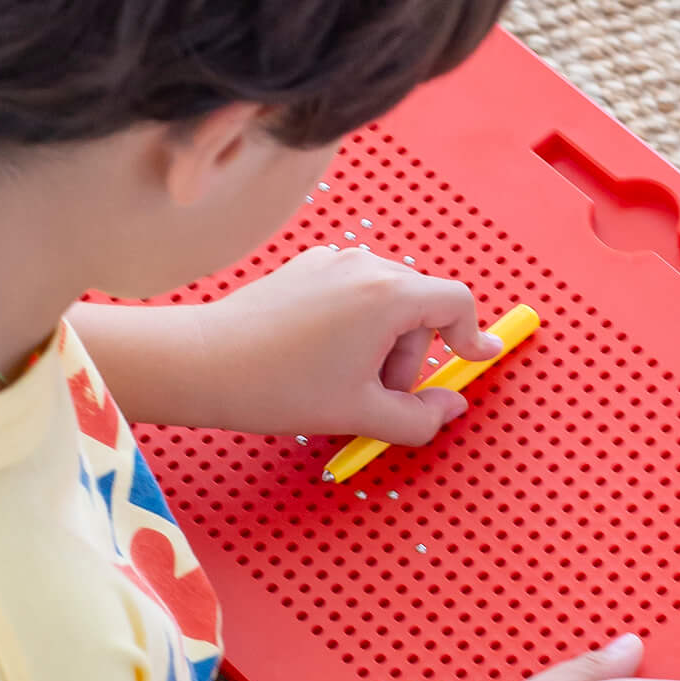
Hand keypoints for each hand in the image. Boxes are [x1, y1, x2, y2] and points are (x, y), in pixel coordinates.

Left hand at [191, 245, 503, 441]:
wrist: (204, 364)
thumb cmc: (279, 387)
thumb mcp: (361, 415)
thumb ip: (421, 418)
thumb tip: (451, 406)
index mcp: (390, 295)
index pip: (456, 302)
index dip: (471, 334)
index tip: (475, 358)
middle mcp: (365, 265)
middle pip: (419, 307)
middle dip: (410, 356)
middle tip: (376, 398)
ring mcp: (331, 261)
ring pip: (384, 302)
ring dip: (381, 342)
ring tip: (341, 381)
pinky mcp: (304, 267)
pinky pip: (351, 293)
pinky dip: (352, 324)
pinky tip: (318, 356)